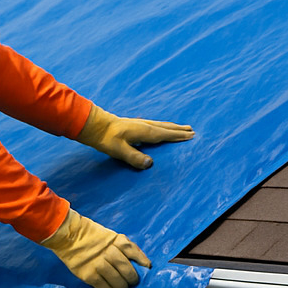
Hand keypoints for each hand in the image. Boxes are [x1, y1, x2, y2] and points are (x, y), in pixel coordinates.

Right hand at [40, 209, 150, 287]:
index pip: (135, 253)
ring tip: (121, 287)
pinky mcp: (88, 274)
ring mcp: (98, 264)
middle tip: (131, 282)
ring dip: (122, 287)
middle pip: (128, 271)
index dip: (143, 263)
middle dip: (132, 279)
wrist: (69, 235)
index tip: (147, 269)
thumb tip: (142, 264)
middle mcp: (109, 252)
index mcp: (117, 241)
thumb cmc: (93, 237)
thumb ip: (126, 248)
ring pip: (117, 281)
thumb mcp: (112, 236)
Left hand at [76, 105, 194, 169]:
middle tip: (192, 131)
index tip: (191, 136)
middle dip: (179, 130)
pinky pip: (155, 125)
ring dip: (172, 127)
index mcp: (144, 132)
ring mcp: (139, 123)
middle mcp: (144, 125)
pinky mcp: (134, 124)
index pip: (165, 135)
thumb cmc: (107, 139)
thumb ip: (135, 158)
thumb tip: (150, 164)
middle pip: (166, 128)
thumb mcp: (120, 151)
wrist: (95, 125)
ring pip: (161, 125)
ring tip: (182, 128)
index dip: (178, 136)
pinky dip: (163, 126)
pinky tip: (161, 128)